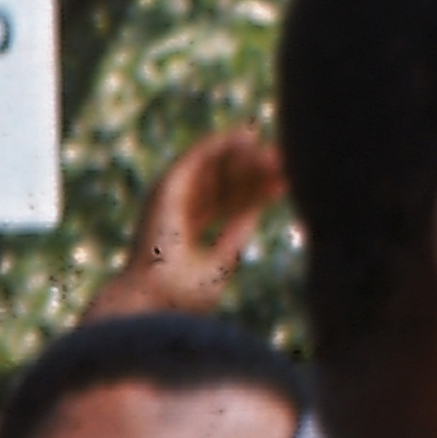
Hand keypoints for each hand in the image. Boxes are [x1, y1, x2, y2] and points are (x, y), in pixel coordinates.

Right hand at [101, 127, 280, 319]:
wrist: (153, 300)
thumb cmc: (180, 294)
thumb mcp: (220, 262)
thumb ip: (235, 234)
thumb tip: (255, 211)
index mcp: (183, 232)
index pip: (223, 204)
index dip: (253, 193)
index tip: (283, 184)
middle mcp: (173, 211)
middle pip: (220, 183)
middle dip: (252, 172)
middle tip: (283, 163)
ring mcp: (169, 198)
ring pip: (210, 166)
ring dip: (241, 155)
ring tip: (273, 150)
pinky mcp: (167, 187)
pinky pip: (197, 156)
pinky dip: (221, 144)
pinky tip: (247, 136)